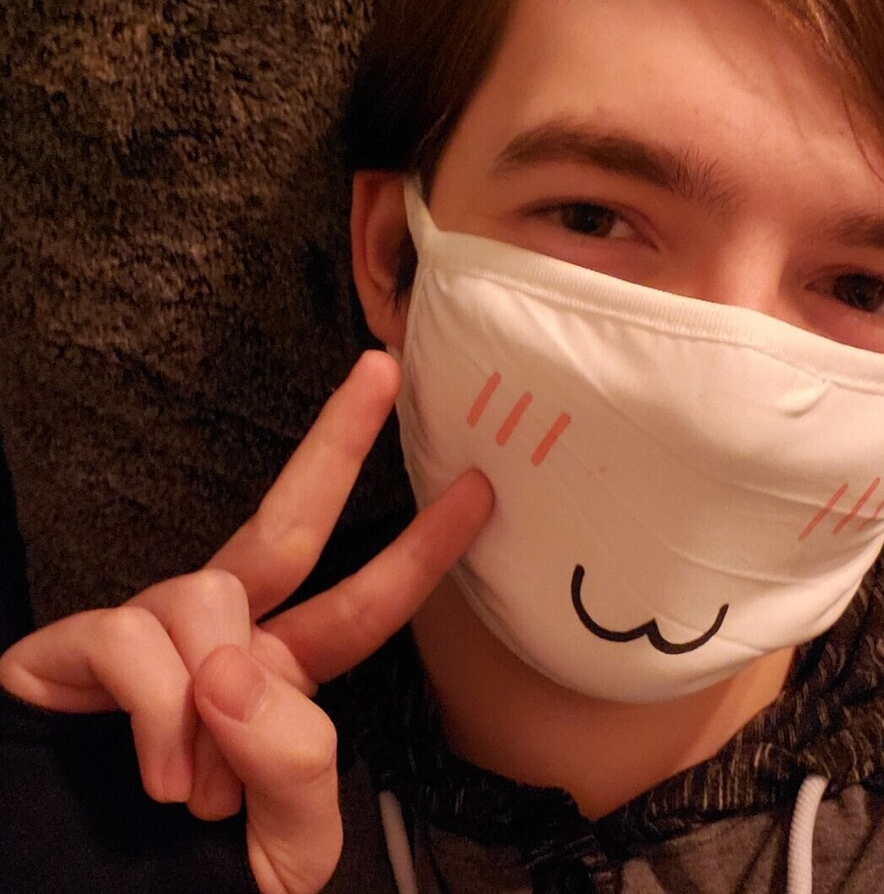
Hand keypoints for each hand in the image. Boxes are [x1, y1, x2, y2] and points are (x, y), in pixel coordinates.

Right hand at [0, 350, 493, 893]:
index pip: (367, 603)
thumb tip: (238, 672)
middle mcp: (226, 637)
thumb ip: (294, 763)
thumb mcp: (285, 842)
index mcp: (285, 674)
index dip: (424, 552)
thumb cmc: (198, 875)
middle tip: (382, 369)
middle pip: (290, 520)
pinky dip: (155, 714)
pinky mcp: (75, 649)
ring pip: (204, 595)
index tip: (479, 491)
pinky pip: (130, 641)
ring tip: (194, 785)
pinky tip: (156, 770)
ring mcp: (155, 636)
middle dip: (337, 440)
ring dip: (207, 697)